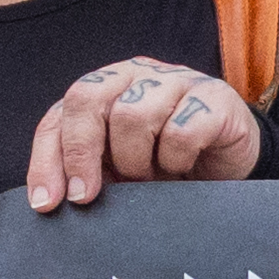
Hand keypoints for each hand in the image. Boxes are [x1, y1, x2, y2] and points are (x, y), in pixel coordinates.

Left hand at [23, 54, 262, 208]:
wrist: (232, 168)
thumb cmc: (167, 167)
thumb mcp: (119, 171)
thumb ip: (86, 172)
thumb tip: (49, 200)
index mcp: (104, 89)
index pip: (59, 114)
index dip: (47, 159)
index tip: (48, 202)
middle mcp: (135, 76)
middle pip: (88, 99)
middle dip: (81, 153)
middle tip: (87, 196)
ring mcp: (176, 80)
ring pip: (133, 115)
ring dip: (136, 161)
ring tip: (150, 179)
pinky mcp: (214, 97)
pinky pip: (181, 130)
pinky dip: (176, 160)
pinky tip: (183, 169)